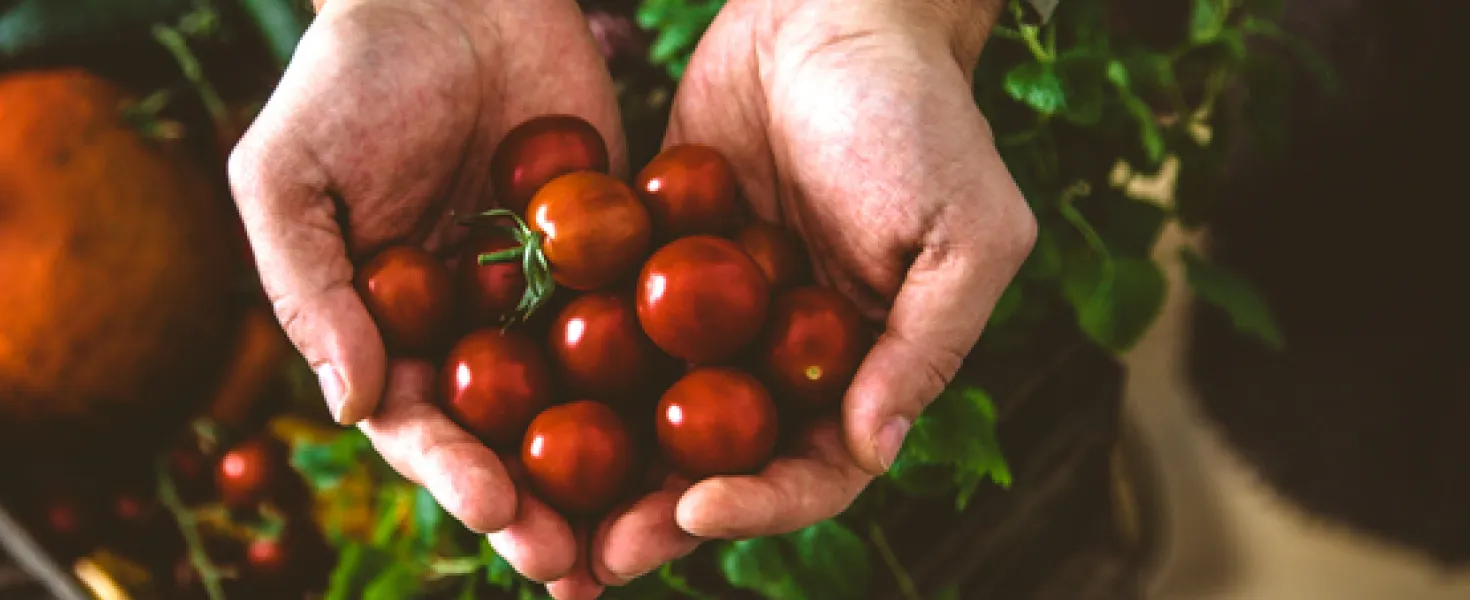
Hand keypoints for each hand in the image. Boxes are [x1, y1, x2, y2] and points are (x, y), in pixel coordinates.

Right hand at [226, 0, 621, 587]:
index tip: (496, 510)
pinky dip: (672, 379)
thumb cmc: (347, 75)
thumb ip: (309, 287)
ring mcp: (545, 300)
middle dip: (539, 508)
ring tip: (650, 533)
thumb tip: (350, 404)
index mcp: (386, 332)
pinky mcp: (612, 256)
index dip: (454, 473)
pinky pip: (642, 324)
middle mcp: (468, 333)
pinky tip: (713, 428)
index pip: (418, 425)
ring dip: (610, 477)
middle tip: (579, 564)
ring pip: (581, 406)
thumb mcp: (291, 174)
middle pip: (506, 440)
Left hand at [552, 0, 1033, 595]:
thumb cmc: (919, 115)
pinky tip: (506, 406)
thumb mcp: (963, 230)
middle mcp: (783, 362)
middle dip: (656, 517)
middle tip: (590, 559)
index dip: (758, 505)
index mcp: (862, 370)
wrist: (834, 10)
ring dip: (600, 471)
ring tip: (534, 510)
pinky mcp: (651, 266)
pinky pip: (607, 330)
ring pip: (651, 417)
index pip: (814, 471)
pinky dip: (562, 373)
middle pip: (719, 467)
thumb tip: (874, 449)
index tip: (694, 511)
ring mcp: (711, 319)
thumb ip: (925, 344)